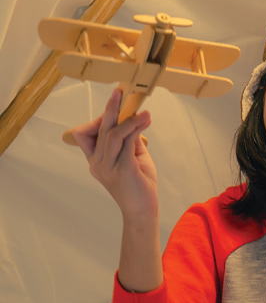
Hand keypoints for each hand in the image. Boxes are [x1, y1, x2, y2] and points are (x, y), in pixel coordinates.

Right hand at [71, 88, 157, 220]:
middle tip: (120, 92)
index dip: (99, 119)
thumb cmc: (140, 185)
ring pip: (112, 134)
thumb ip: (130, 141)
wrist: (143, 210)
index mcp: (95, 160)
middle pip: (98, 129)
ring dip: (128, 119)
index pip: (83, 134)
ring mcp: (107, 167)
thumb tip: (133, 121)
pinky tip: (145, 121)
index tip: (119, 110)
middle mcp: (97, 163)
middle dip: (110, 109)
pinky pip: (126, 143)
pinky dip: (135, 129)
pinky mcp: (122, 170)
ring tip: (144, 111)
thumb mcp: (134, 158)